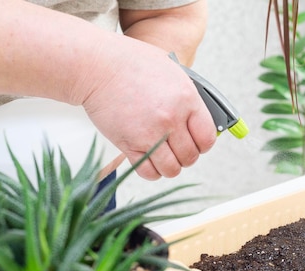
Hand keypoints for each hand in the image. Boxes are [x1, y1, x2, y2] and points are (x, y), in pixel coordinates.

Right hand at [81, 35, 215, 179]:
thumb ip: (187, 97)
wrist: (97, 66)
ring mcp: (150, 134)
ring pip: (172, 169)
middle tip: (178, 150)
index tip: (198, 144)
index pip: (207, 137)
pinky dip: (152, 171)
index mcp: (186, 99)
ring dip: (170, 166)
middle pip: (190, 156)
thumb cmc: (131, 64)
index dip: (203, 144)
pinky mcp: (129, 145)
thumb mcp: (171, 71)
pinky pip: (148, 172)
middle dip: (186, 156)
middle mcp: (171, 119)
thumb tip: (198, 120)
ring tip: (164, 156)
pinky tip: (149, 160)